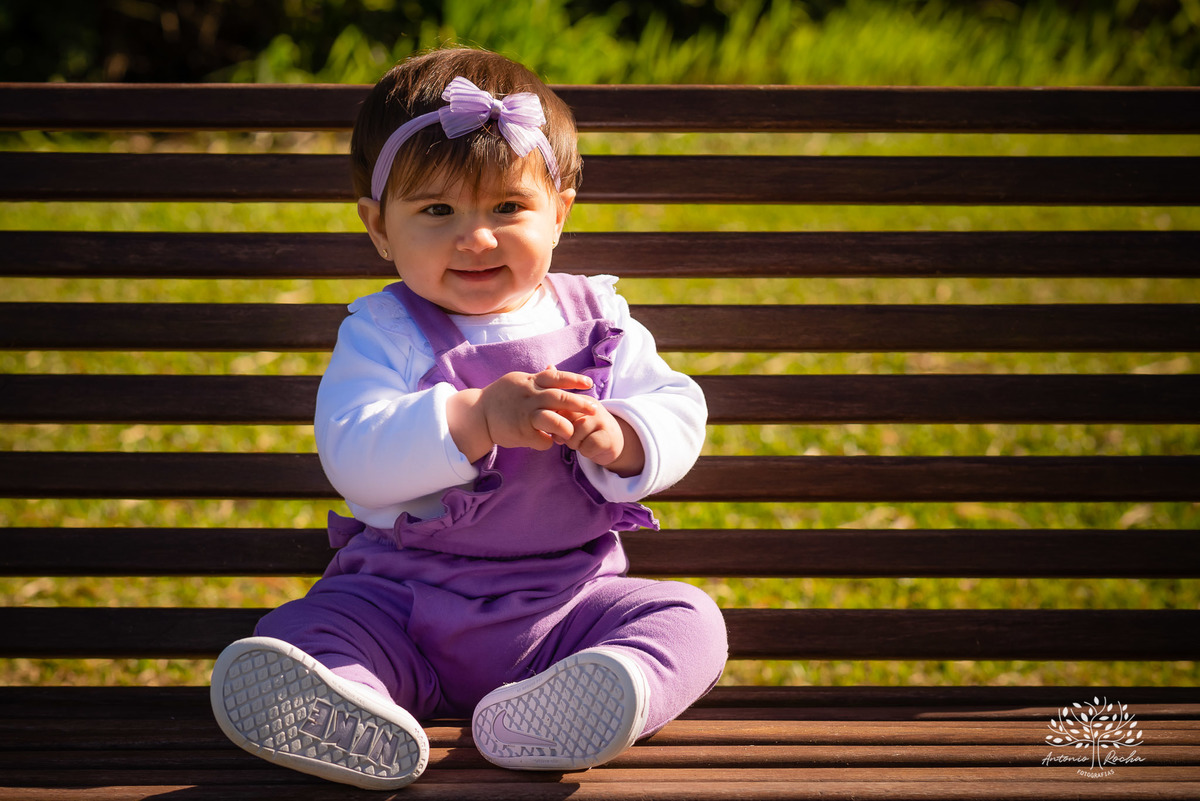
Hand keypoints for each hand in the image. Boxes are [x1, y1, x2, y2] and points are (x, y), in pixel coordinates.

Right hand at [447, 367, 597, 460]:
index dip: (574, 380)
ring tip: (572, 432)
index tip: (589, 383)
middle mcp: (530, 397)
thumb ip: (538, 377)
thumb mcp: (518, 381)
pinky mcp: (521, 433)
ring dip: (566, 427)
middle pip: (559, 398)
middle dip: (579, 403)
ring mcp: (525, 416)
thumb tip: (553, 366)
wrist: (477, 414)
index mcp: (531, 383)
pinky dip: (550, 442)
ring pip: (552, 419)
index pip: (556, 377)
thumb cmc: (501, 396)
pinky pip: (542, 440)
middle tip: (594, 408)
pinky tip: (550, 441)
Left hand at [558, 404, 645, 477]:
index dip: (556, 424)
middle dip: (565, 435)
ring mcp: (602, 420)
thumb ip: (560, 423)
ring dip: (575, 444)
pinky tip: (592, 449)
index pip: (558, 409)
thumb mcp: (572, 423)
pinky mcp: (609, 436)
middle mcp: (591, 406)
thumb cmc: (586, 433)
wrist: (612, 442)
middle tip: (574, 438)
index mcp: (580, 400)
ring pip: (575, 434)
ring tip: (584, 443)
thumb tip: (554, 433)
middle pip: (565, 421)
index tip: (562, 431)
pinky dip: (586, 452)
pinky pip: (587, 447)